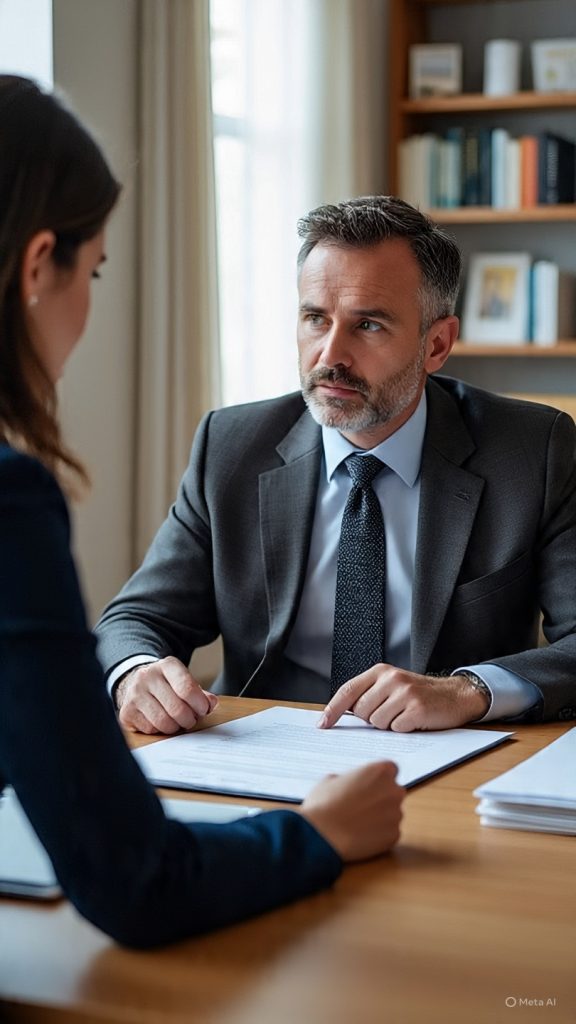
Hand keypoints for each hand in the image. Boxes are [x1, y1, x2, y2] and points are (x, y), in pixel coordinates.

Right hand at [115, 657, 217, 733]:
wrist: (134, 682)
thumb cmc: (165, 685)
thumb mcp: (183, 681)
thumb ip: (200, 693)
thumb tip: (211, 703)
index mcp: (167, 665)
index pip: (187, 687)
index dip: (199, 704)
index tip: (203, 710)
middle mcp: (148, 676)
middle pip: (176, 708)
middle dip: (189, 720)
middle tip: (190, 720)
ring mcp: (135, 693)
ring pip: (163, 722)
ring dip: (175, 727)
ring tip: (176, 722)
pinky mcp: (126, 711)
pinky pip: (150, 729)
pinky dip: (160, 730)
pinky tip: (160, 722)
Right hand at [300, 761, 403, 861]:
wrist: (322, 837)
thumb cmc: (323, 806)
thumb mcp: (330, 781)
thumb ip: (348, 779)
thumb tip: (348, 784)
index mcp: (380, 771)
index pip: (390, 770)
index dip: (379, 779)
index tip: (369, 786)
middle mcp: (394, 791)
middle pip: (393, 792)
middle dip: (382, 798)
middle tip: (362, 806)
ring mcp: (396, 814)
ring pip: (392, 814)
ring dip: (380, 817)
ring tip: (357, 824)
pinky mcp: (394, 835)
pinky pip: (389, 833)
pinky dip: (379, 835)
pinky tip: (361, 836)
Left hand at [318, 666, 489, 731]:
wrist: (454, 696)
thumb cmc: (418, 695)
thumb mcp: (391, 686)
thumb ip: (368, 694)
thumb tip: (338, 714)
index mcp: (380, 671)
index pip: (348, 691)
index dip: (332, 709)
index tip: (322, 724)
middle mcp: (391, 678)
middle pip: (361, 711)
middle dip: (371, 719)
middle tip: (390, 713)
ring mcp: (404, 692)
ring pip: (377, 722)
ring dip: (388, 725)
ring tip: (403, 715)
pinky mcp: (417, 708)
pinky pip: (396, 729)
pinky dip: (403, 730)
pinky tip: (414, 721)